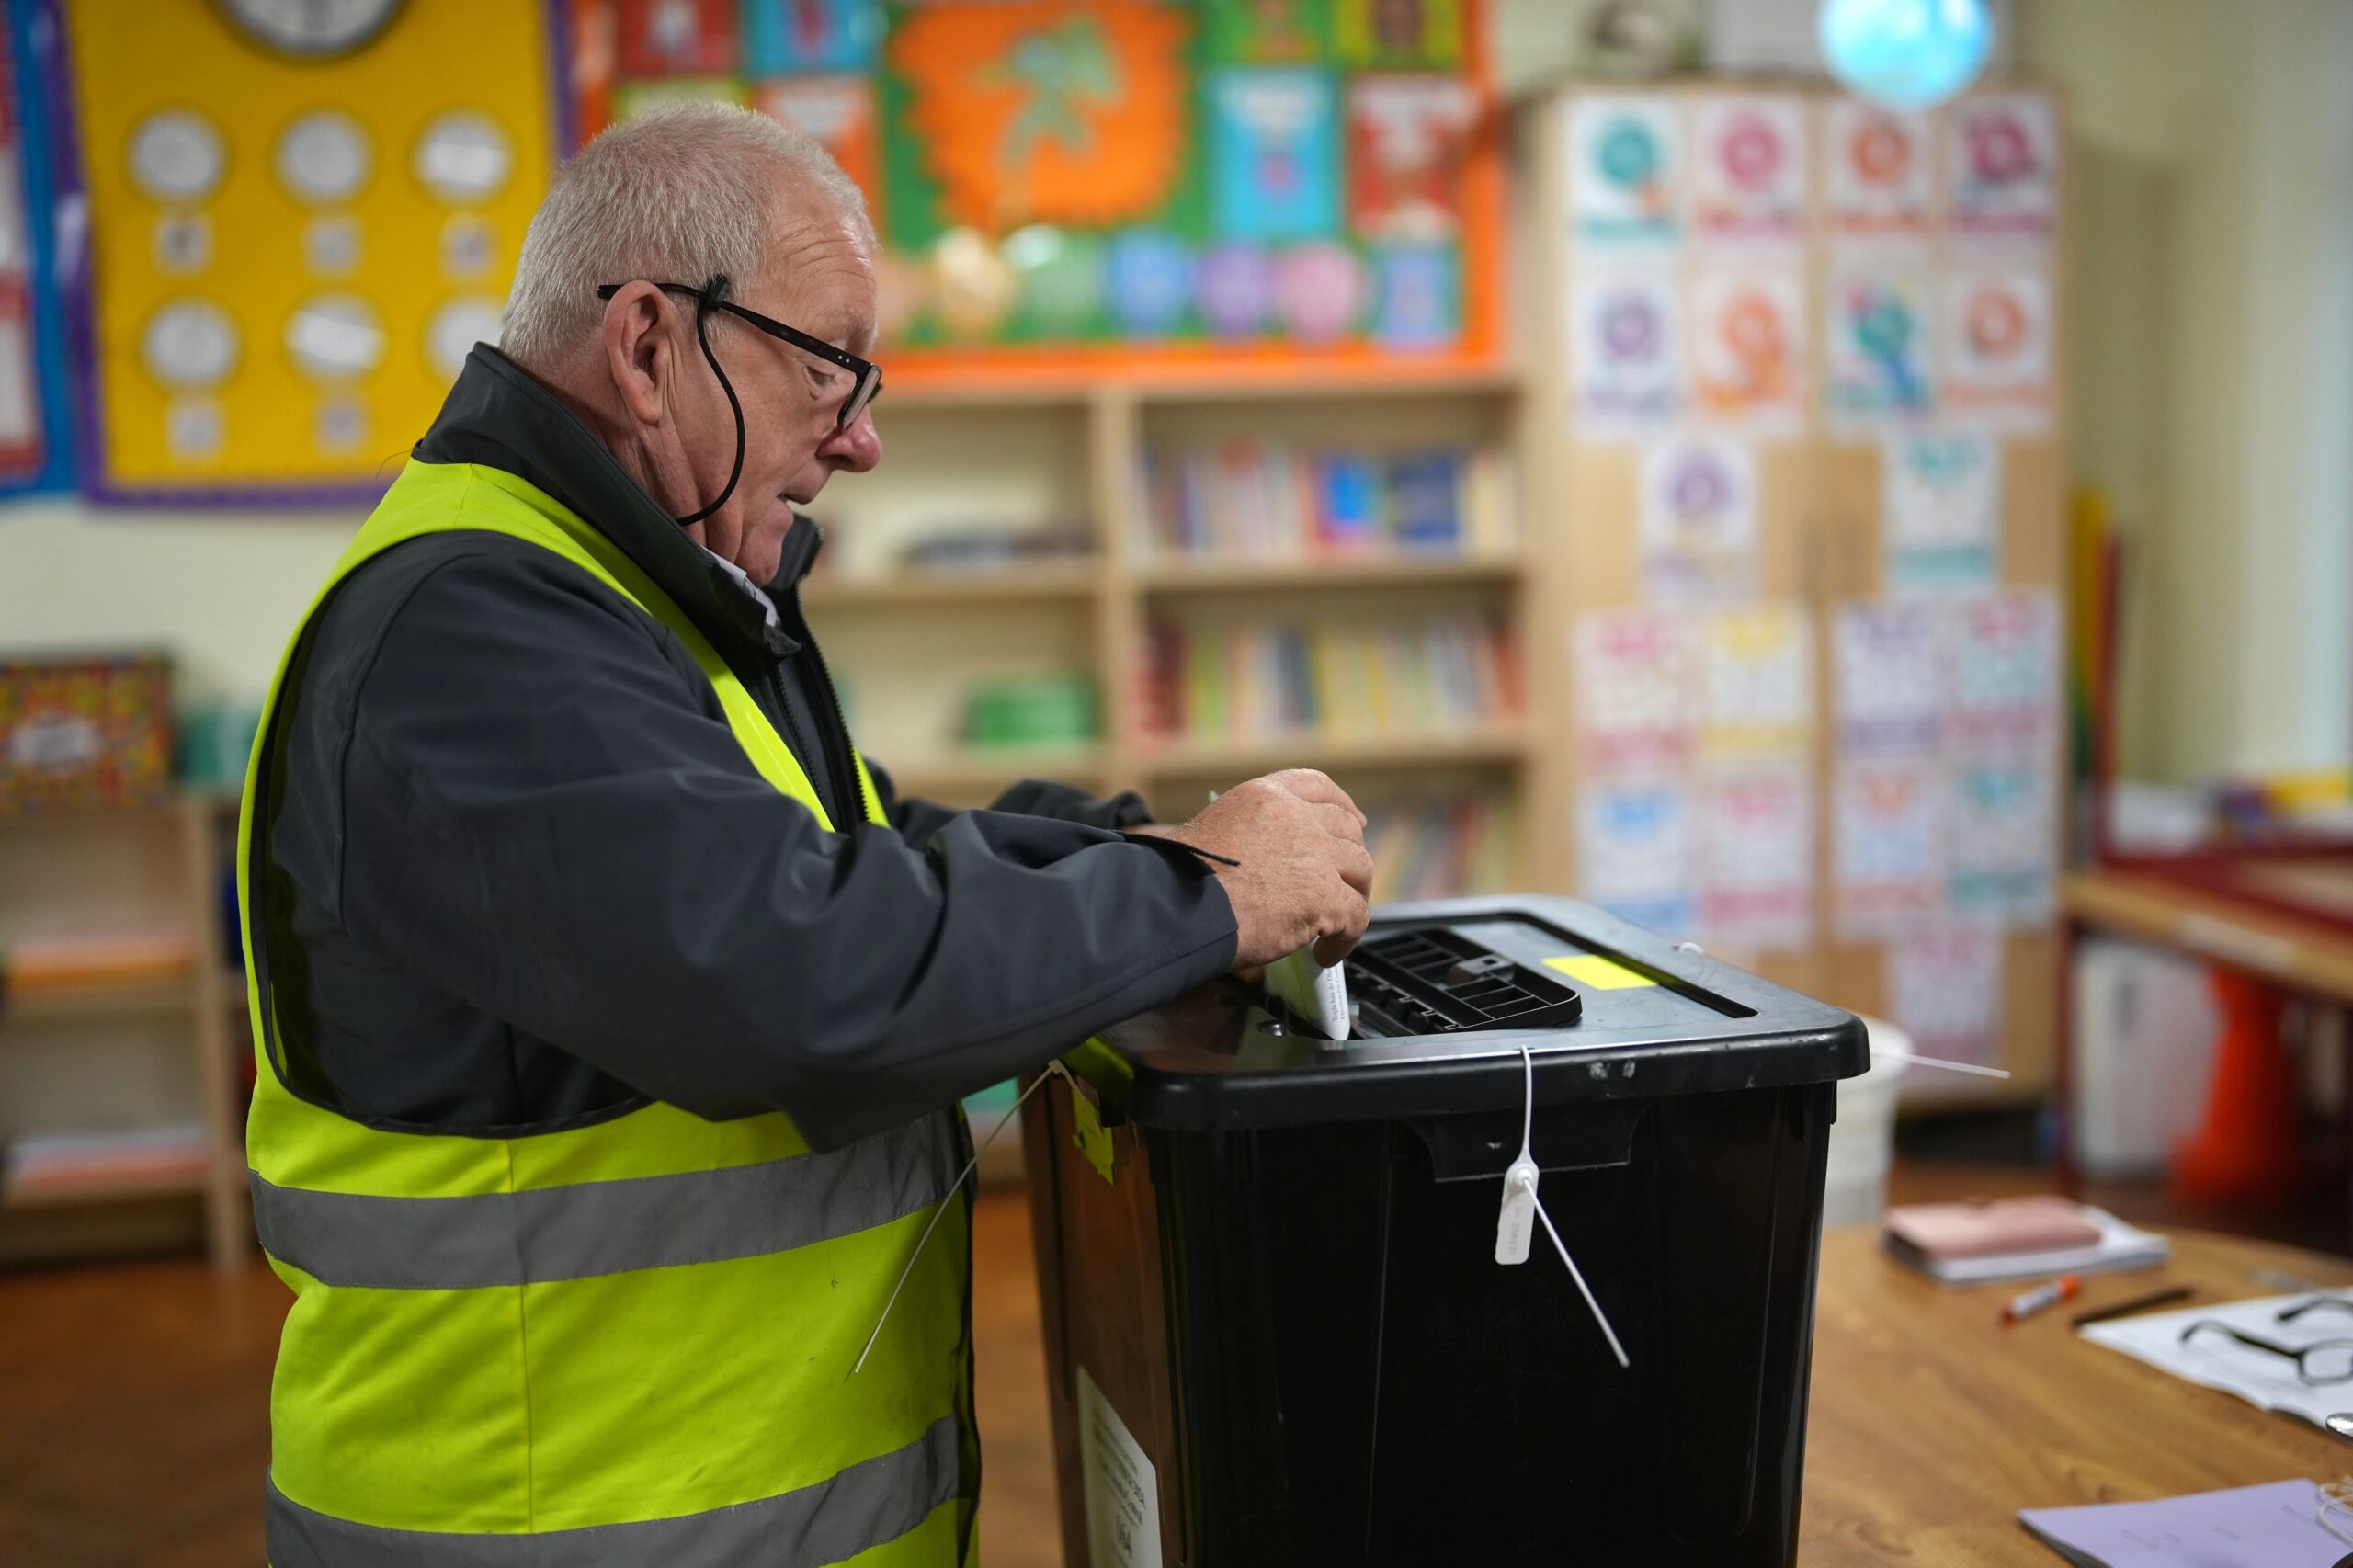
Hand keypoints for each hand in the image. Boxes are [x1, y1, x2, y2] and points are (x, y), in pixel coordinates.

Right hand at [1168, 770, 1371, 969]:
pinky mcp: (1325, 895)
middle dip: (1351, 856)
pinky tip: (1327, 953)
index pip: (1319, 787)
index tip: (1353, 821)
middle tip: (1347, 881)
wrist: (1176, 907)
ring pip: (1361, 869)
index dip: (1342, 806)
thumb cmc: (1180, 881)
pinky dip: (1346, 939)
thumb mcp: (1213, 833)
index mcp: (1265, 796)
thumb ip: (1250, 837)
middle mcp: (1296, 817)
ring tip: (1338, 923)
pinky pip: (1356, 916)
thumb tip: (1265, 866)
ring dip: (1354, 896)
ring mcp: (1315, 854)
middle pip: (1346, 829)